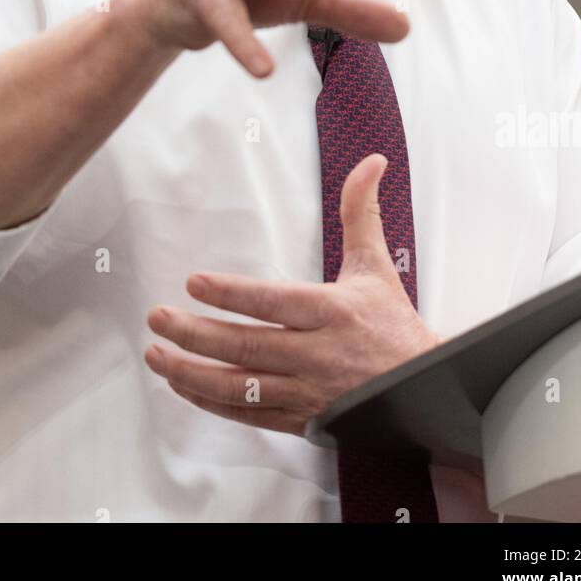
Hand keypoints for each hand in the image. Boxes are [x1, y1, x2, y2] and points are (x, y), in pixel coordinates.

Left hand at [144, 154, 443, 436]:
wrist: (425, 391)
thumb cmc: (393, 324)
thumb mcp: (376, 264)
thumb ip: (361, 211)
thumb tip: (371, 160)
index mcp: (333, 312)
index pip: (274, 301)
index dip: (232, 294)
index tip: (193, 283)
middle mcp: (317, 355)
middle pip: (248, 345)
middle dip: (196, 334)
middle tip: (158, 318)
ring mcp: (307, 392)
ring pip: (240, 387)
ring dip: (192, 373)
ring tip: (156, 355)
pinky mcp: (301, 420)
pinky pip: (249, 415)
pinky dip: (213, 403)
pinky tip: (184, 386)